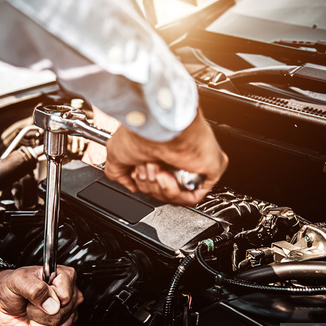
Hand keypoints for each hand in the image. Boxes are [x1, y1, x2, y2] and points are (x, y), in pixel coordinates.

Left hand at [0, 265, 82, 325]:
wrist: (1, 302)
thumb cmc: (10, 286)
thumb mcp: (18, 281)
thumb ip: (35, 288)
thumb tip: (52, 304)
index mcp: (64, 278)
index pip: (65, 298)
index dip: (46, 302)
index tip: (34, 297)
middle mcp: (69, 297)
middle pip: (61, 316)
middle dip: (38, 316)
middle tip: (30, 307)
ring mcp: (66, 315)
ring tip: (33, 317)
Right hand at [105, 109, 227, 205]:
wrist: (157, 127)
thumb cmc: (141, 130)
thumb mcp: (117, 153)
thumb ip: (118, 173)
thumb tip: (130, 186)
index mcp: (160, 152)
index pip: (153, 183)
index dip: (142, 183)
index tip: (136, 173)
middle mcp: (177, 158)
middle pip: (162, 192)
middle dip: (149, 185)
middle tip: (147, 169)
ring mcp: (193, 164)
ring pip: (175, 197)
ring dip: (160, 188)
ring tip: (156, 170)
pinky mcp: (209, 170)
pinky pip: (192, 197)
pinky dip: (174, 192)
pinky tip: (166, 176)